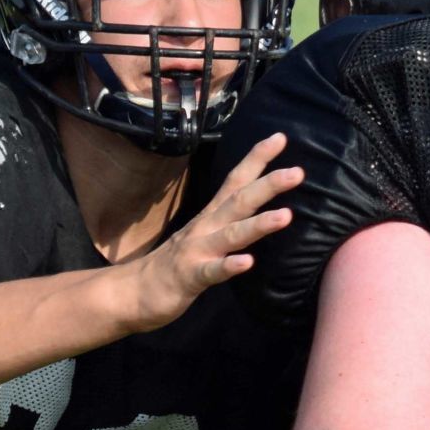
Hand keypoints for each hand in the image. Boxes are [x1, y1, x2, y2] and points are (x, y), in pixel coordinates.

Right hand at [126, 133, 301, 330]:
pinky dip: (229, 266)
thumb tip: (254, 206)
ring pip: (231, 234)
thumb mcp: (204, 236)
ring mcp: (197, 251)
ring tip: (286, 216)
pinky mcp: (190, 277)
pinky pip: (212, 272)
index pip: (236, 181)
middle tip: (297, 172)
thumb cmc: (174, 264)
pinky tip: (247, 263)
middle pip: (239, 201)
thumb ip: (228, 222)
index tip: (281, 138)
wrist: (131, 291)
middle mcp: (205, 228)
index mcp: (211, 217)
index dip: (257, 159)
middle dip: (268, 185)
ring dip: (259, 224)